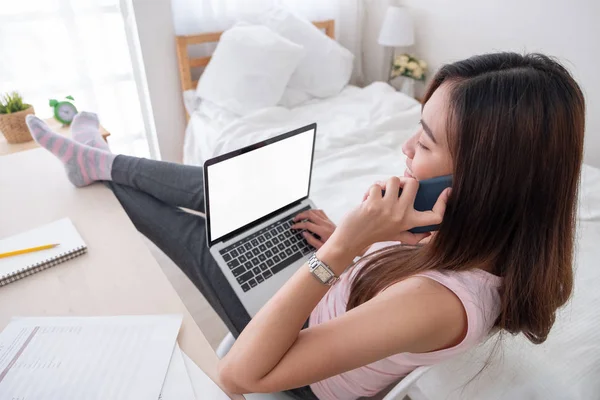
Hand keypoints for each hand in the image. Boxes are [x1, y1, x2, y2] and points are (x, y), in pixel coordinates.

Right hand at [291, 209, 335, 249]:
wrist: (344, 244)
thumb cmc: (334, 247)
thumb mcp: (321, 248)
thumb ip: (311, 240)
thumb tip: (304, 233)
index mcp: (322, 231)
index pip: (307, 225)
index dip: (298, 225)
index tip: (293, 226)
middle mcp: (325, 224)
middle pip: (310, 214)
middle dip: (300, 215)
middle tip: (295, 219)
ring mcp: (327, 220)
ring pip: (314, 211)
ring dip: (306, 212)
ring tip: (300, 216)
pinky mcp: (329, 220)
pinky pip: (320, 211)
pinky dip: (313, 211)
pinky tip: (310, 214)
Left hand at [325, 176, 449, 257]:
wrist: (350, 239)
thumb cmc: (374, 235)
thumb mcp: (396, 237)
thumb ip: (413, 236)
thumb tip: (429, 233)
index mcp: (410, 223)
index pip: (435, 216)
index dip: (444, 202)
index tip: (447, 191)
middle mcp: (402, 215)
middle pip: (414, 184)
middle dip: (403, 181)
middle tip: (394, 188)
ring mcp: (388, 209)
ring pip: (394, 180)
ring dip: (385, 183)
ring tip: (379, 194)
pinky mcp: (373, 203)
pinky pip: (376, 185)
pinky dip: (370, 190)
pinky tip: (366, 200)